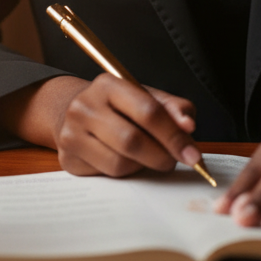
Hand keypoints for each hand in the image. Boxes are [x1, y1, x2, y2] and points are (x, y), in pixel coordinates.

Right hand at [0, 74, 198, 176]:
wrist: (76, 113)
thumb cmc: (119, 107)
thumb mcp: (146, 97)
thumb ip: (173, 108)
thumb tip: (188, 126)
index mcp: (107, 84)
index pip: (148, 111)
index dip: (174, 136)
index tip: (193, 156)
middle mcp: (84, 106)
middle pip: (132, 141)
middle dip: (161, 157)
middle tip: (172, 161)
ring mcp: (71, 133)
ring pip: (120, 164)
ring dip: (143, 166)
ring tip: (146, 157)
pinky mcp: (68, 158)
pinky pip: (107, 176)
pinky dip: (125, 173)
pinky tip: (125, 160)